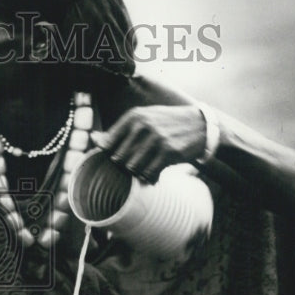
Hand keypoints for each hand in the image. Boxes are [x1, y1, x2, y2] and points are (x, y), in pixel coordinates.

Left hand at [91, 105, 206, 181]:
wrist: (200, 125)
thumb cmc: (166, 123)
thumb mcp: (143, 119)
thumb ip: (119, 131)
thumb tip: (93, 139)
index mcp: (133, 116)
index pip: (108, 144)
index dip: (110, 156)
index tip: (119, 160)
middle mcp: (143, 125)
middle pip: (118, 159)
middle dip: (124, 167)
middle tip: (135, 167)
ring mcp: (156, 138)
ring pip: (132, 168)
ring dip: (137, 173)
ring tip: (145, 169)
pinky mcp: (168, 152)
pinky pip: (149, 173)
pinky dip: (150, 178)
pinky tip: (155, 174)